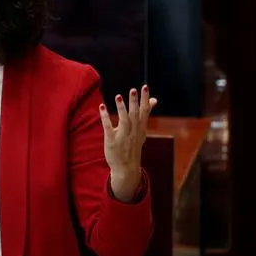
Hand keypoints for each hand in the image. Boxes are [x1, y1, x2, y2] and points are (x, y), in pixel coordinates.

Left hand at [99, 85, 157, 200]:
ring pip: (124, 121)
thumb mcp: (142, 130)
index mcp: (141, 128)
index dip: (145, 99)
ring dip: (121, 109)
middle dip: (135, 102)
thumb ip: (145, 114)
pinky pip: (108, 127)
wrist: (126, 168)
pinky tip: (102, 107)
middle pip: (135, 115)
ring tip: (118, 96)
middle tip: (133, 90)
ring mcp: (123, 136)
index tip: (145, 87)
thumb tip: (154, 99)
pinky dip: (105, 117)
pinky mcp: (112, 141)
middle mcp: (133, 131)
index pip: (144, 111)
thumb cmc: (133, 145)